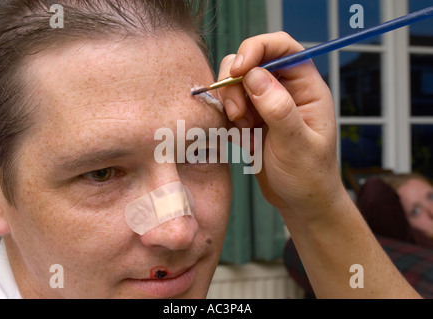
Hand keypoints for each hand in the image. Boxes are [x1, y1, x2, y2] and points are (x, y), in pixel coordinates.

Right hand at [217, 32, 341, 216]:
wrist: (300, 202)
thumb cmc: (309, 176)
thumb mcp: (297, 145)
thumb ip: (278, 109)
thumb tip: (255, 76)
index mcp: (306, 87)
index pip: (282, 47)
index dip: (257, 48)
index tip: (237, 69)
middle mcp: (285, 89)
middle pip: (251, 61)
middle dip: (236, 83)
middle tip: (238, 114)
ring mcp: (266, 103)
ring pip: (235, 82)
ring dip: (231, 103)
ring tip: (245, 130)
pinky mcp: (251, 117)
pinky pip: (230, 105)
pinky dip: (229, 120)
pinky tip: (245, 141)